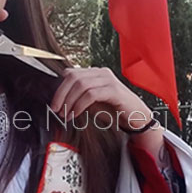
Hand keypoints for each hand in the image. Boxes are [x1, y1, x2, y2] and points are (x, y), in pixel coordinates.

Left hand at [49, 67, 164, 155]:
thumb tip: (59, 102)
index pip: (71, 73)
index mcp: (95, 73)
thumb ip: (77, 98)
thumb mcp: (91, 104)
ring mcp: (109, 80)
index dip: (59, 88)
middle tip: (56, 109)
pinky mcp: (114, 90)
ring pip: (81, 84)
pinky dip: (80, 105)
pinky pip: (91, 94)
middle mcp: (101, 73)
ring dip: (69, 101)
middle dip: (61, 94)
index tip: (54, 104)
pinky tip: (76, 114)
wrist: (137, 119)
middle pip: (73, 77)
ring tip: (66, 115)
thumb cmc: (114, 111)